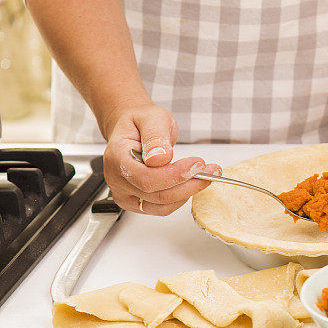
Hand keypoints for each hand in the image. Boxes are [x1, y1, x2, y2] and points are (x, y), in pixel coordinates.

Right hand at [103, 103, 220, 215]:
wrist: (135, 130)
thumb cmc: (142, 123)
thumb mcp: (152, 119)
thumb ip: (155, 137)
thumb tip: (158, 159)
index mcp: (116, 157)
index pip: (145, 177)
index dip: (174, 175)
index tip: (197, 164)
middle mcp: (116, 179)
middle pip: (156, 194)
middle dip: (188, 184)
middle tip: (210, 170)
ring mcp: (126, 194)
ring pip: (162, 204)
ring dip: (188, 191)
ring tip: (206, 174)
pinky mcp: (137, 202)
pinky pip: (162, 208)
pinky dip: (181, 197)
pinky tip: (192, 183)